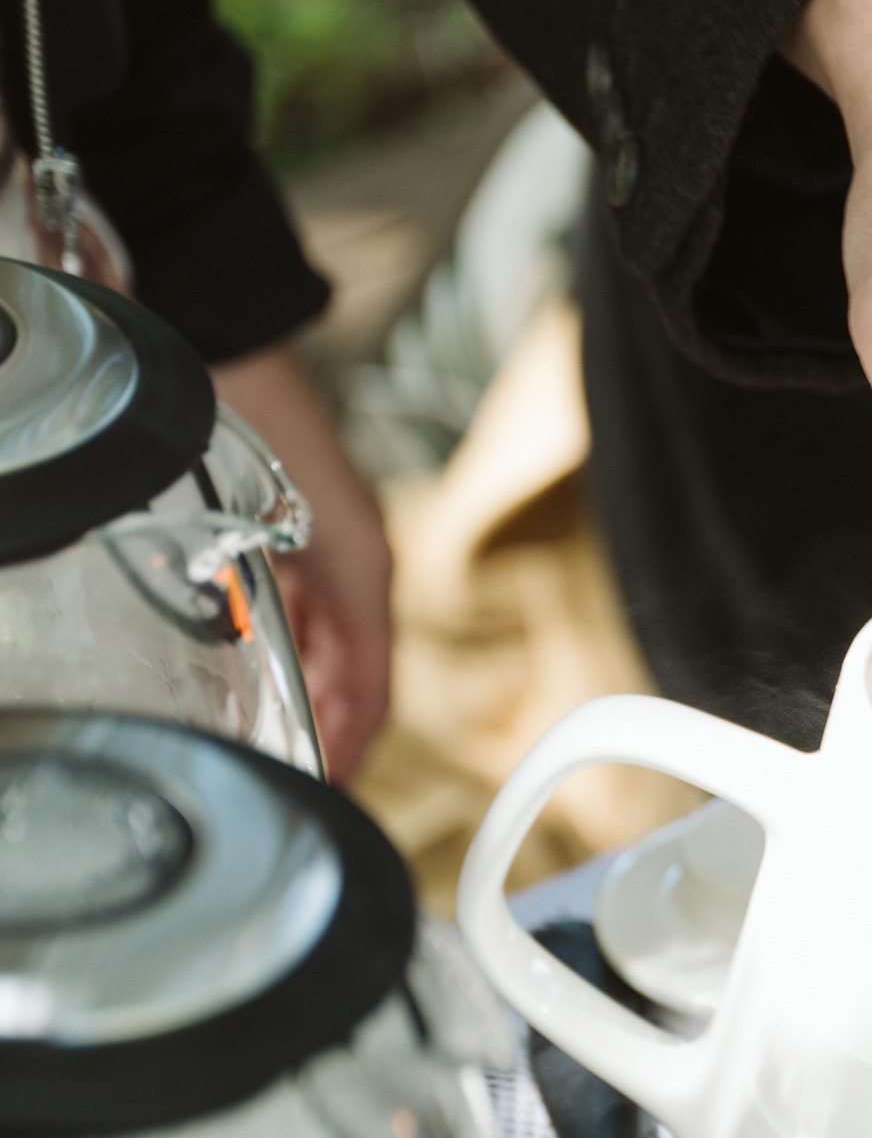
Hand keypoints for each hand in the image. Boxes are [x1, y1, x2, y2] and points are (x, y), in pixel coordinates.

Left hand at [210, 344, 394, 782]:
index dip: (354, 742)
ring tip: (285, 728)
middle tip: (310, 768)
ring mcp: (330, 544)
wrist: (232, 354)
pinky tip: (261, 657)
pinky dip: (294, 644)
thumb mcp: (283, 546)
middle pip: (358, 667)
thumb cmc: (257, 432)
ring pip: (332, 637)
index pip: (373, 687)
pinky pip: (307, 606)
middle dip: (336, 723)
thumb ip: (300, 630)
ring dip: (314, 685)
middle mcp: (358, 562)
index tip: (334, 783)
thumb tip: (307, 707)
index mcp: (367, 573)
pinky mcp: (299, 528)